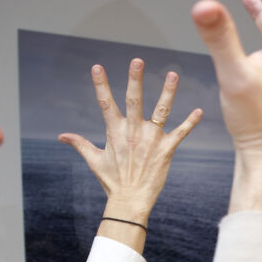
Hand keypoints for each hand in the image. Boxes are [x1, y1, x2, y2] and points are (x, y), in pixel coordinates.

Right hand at [59, 59, 202, 224]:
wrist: (129, 201)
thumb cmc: (112, 181)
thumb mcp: (94, 160)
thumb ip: (80, 144)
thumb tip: (62, 136)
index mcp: (115, 132)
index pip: (105, 103)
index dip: (101, 85)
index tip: (97, 67)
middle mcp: (133, 132)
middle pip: (133, 100)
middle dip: (135, 80)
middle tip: (137, 60)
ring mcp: (151, 140)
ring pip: (161, 111)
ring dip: (167, 92)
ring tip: (173, 74)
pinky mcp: (166, 150)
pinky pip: (180, 133)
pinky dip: (190, 122)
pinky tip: (199, 111)